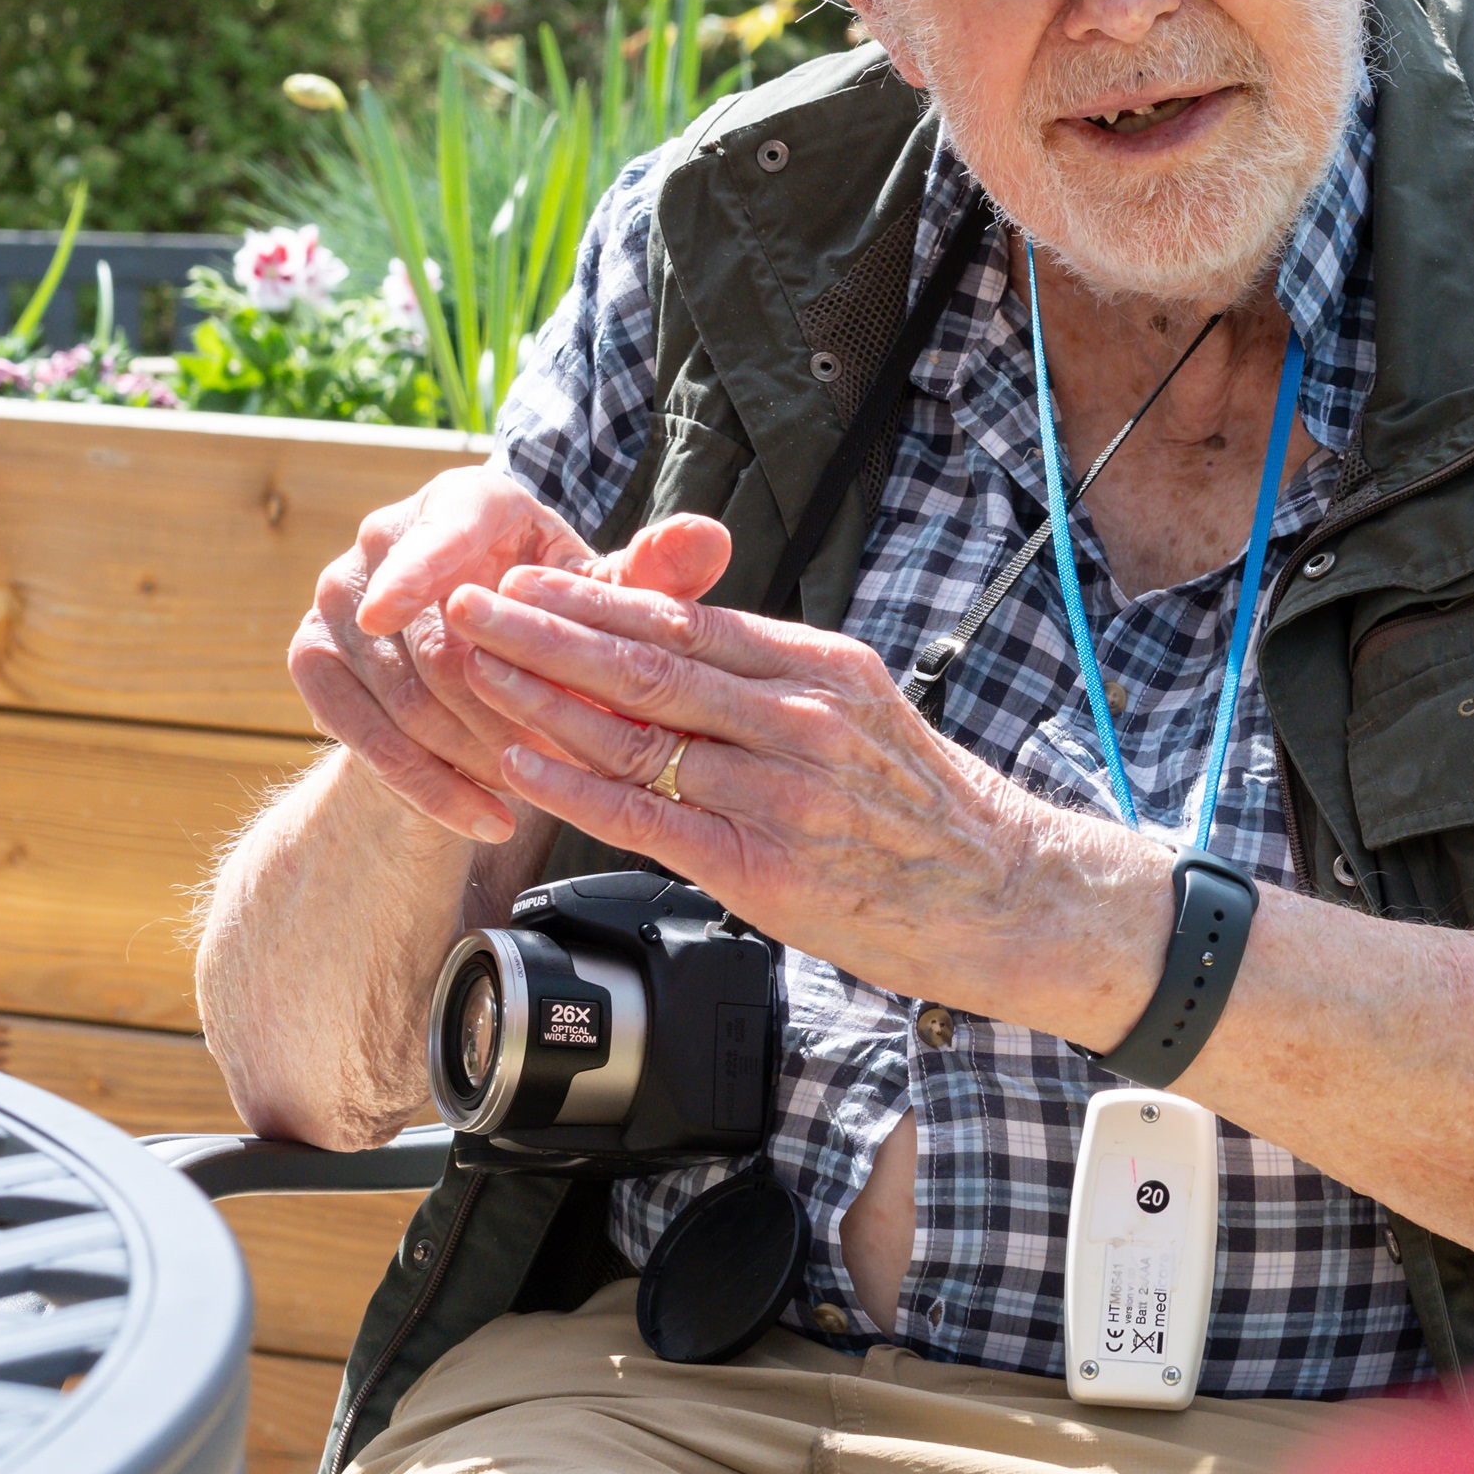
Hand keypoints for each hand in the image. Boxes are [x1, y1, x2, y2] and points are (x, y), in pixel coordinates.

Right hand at [286, 464, 720, 841]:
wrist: (477, 651)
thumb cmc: (557, 608)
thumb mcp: (604, 593)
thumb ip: (653, 572)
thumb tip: (710, 539)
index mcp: (460, 501)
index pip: (437, 535)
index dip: (415, 573)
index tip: (385, 611)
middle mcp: (382, 538)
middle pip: (432, 641)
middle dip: (502, 707)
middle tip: (564, 756)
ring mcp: (336, 601)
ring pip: (401, 698)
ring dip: (474, 752)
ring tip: (543, 788)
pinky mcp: (312, 661)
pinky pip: (362, 738)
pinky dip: (428, 787)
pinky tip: (486, 819)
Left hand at [440, 526, 1173, 1042]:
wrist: (1005, 896)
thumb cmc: (926, 813)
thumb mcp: (861, 713)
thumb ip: (773, 685)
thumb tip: (678, 652)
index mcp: (821, 666)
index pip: (685, 618)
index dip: (594, 596)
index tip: (525, 576)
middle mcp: (800, 716)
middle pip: (647, 659)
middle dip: (545, 629)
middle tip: (468, 602)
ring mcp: (781, 792)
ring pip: (638, 731)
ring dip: (541, 697)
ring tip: (471, 669)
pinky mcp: (763, 867)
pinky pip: (648, 817)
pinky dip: (577, 784)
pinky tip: (521, 762)